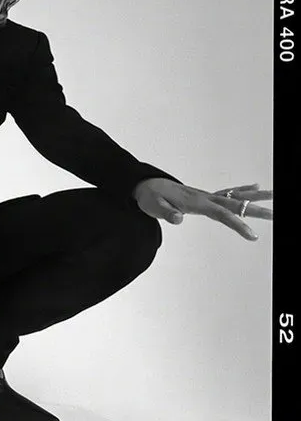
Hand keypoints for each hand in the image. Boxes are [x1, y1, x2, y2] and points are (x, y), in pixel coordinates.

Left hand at [132, 178, 272, 240]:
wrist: (145, 185)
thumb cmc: (149, 197)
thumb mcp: (153, 207)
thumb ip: (166, 213)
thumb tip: (178, 219)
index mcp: (195, 202)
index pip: (221, 214)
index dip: (237, 224)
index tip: (253, 235)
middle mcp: (204, 197)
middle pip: (235, 203)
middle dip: (255, 209)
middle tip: (275, 214)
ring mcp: (205, 195)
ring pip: (235, 195)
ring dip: (254, 195)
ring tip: (274, 195)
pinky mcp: (204, 196)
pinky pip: (227, 192)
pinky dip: (242, 189)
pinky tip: (255, 185)